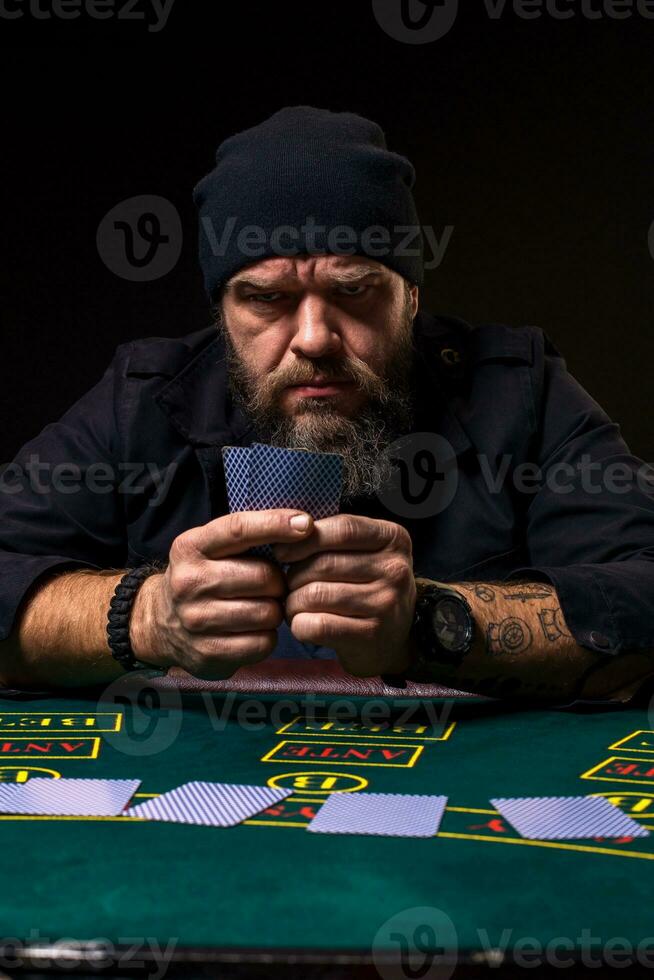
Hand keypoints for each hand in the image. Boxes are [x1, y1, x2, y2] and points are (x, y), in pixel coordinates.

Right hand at [130, 510, 312, 678]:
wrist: (160, 623)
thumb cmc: (202, 577)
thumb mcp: (209, 548)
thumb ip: (247, 535)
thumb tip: (302, 525)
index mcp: (190, 547)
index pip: (238, 529)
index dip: (275, 524)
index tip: (305, 524)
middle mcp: (188, 582)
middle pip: (263, 577)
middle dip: (278, 582)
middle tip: (272, 586)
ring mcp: (196, 620)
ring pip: (267, 613)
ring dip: (275, 610)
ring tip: (261, 607)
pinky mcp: (207, 654)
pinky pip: (263, 643)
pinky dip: (268, 636)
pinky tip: (254, 630)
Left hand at [276, 515, 416, 677]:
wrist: (392, 636)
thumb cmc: (366, 585)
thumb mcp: (363, 551)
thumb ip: (331, 537)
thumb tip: (283, 538)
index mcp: (393, 538)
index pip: (342, 529)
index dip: (304, 539)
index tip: (282, 551)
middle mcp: (395, 569)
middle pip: (325, 563)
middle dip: (294, 574)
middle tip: (288, 584)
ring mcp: (386, 603)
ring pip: (316, 595)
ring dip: (293, 601)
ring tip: (294, 604)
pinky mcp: (372, 634)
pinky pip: (318, 625)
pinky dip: (299, 624)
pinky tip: (302, 623)